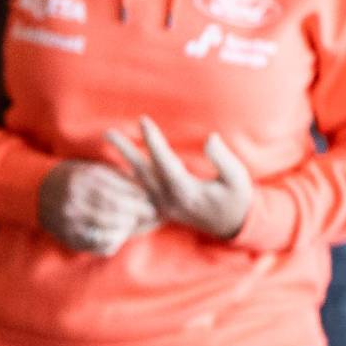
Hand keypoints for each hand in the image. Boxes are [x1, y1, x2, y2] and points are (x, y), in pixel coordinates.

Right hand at [37, 159, 159, 255]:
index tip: (152, 202)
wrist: (37, 191)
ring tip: (134, 223)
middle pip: (114, 209)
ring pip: (106, 227)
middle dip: (136, 213)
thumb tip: (144, 191)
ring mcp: (70, 218)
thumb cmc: (72, 177)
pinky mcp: (67, 234)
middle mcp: (75, 198)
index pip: (118, 191)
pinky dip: (110, 240)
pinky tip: (118, 235)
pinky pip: (95, 242)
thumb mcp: (91, 170)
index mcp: (83, 178)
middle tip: (151, 215)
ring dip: (126, 227)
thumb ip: (115, 178)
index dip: (138, 199)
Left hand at [105, 116, 252, 239]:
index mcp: (186, 191)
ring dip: (122, 160)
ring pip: (137, 181)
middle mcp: (169, 199)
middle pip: (141, 171)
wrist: (232, 225)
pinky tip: (112, 164)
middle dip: (125, 150)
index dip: (153, 140)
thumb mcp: (237, 178)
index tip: (143, 120)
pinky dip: (124, 178)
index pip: (164, 162)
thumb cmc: (237, 197)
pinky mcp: (160, 208)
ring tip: (109, 141)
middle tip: (108, 132)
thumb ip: (223, 158)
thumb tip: (210, 138)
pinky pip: (137, 192)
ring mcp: (162, 205)